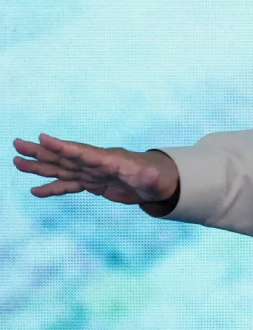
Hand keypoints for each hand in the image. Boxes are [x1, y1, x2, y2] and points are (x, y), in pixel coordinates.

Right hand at [12, 133, 178, 204]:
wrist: (159, 182)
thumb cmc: (157, 177)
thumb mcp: (153, 179)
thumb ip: (147, 176)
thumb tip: (148, 175)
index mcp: (108, 160)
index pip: (82, 152)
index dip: (63, 146)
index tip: (43, 137)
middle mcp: (96, 164)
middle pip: (64, 156)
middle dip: (41, 151)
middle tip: (17, 143)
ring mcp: (92, 173)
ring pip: (61, 168)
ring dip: (40, 166)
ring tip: (17, 162)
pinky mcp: (93, 184)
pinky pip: (68, 185)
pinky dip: (52, 187)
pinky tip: (35, 191)